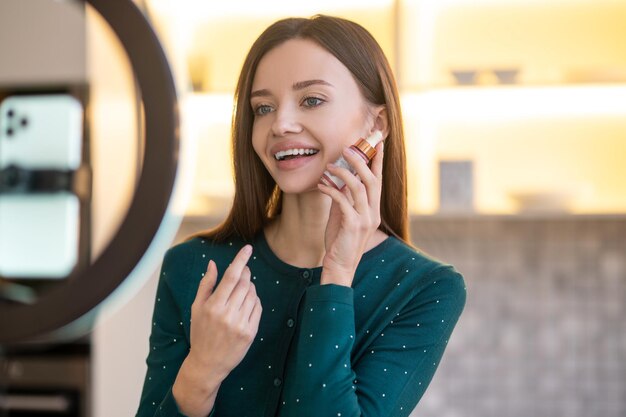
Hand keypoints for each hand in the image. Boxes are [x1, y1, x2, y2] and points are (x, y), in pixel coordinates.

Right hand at [188, 244, 262, 379]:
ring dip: (250, 287)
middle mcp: (228, 314)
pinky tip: (246, 303)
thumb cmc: (200, 332)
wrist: (208, 363)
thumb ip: (206, 284)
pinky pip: (258, 307)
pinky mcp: (250, 332)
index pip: (231, 277)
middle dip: (246, 273)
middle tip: (243, 271)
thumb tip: (213, 263)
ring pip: (253, 294)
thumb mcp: (197, 308)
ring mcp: (241, 324)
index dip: (240, 260)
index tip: (248, 248)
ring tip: (241, 290)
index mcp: (213, 306)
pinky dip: (254, 300)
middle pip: (245, 284)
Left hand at [317, 140, 383, 285]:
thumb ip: (344, 199)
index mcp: (374, 210)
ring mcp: (365, 220)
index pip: (378, 181)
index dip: (378, 161)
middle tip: (346, 148)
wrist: (339, 267)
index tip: (377, 143)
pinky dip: (331, 189)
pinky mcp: (352, 225)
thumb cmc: (340, 242)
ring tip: (329, 165)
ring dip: (343, 173)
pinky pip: (342, 200)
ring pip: (358, 187)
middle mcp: (373, 213)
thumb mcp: (343, 217)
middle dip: (360, 161)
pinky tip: (321, 185)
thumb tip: (338, 181)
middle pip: (371, 180)